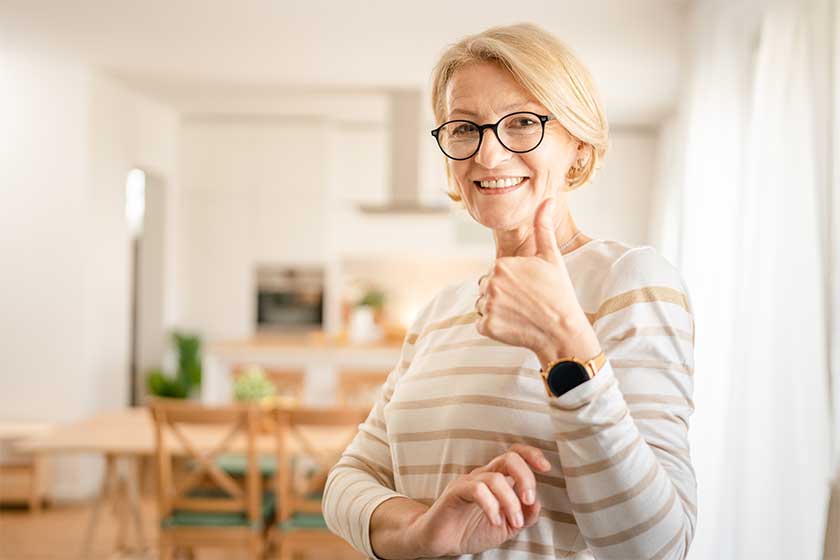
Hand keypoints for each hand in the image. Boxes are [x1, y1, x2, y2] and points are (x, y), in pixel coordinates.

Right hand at [413, 444, 550, 556]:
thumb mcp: (506, 527)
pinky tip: (494, 520)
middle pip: (509, 458)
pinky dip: (491, 506)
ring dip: (510, 502)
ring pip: (495, 478)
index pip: (515, 454)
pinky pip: (477, 489)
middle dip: (526, 477)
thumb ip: (524, 516)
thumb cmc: (470, 530)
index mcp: (496, 479)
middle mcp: (483, 475)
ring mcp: (468, 481)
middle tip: (528, 500)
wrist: (440, 541)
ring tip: (512, 522)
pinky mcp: (455, 492)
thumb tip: (537, 503)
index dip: (532, 455)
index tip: (546, 468)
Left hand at [475, 198, 601, 366]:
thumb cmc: (559, 292)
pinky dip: (495, 327)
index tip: (530, 289)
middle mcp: (491, 283)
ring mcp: (487, 305)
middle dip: (501, 294)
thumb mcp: (552, 257)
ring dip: (496, 310)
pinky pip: (482, 324)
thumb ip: (543, 227)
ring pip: (482, 305)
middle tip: (525, 302)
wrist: (562, 330)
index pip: (495, 272)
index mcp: (502, 265)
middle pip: (485, 287)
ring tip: (520, 314)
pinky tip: (514, 326)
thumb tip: (548, 199)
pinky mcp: (487, 326)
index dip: (513, 281)